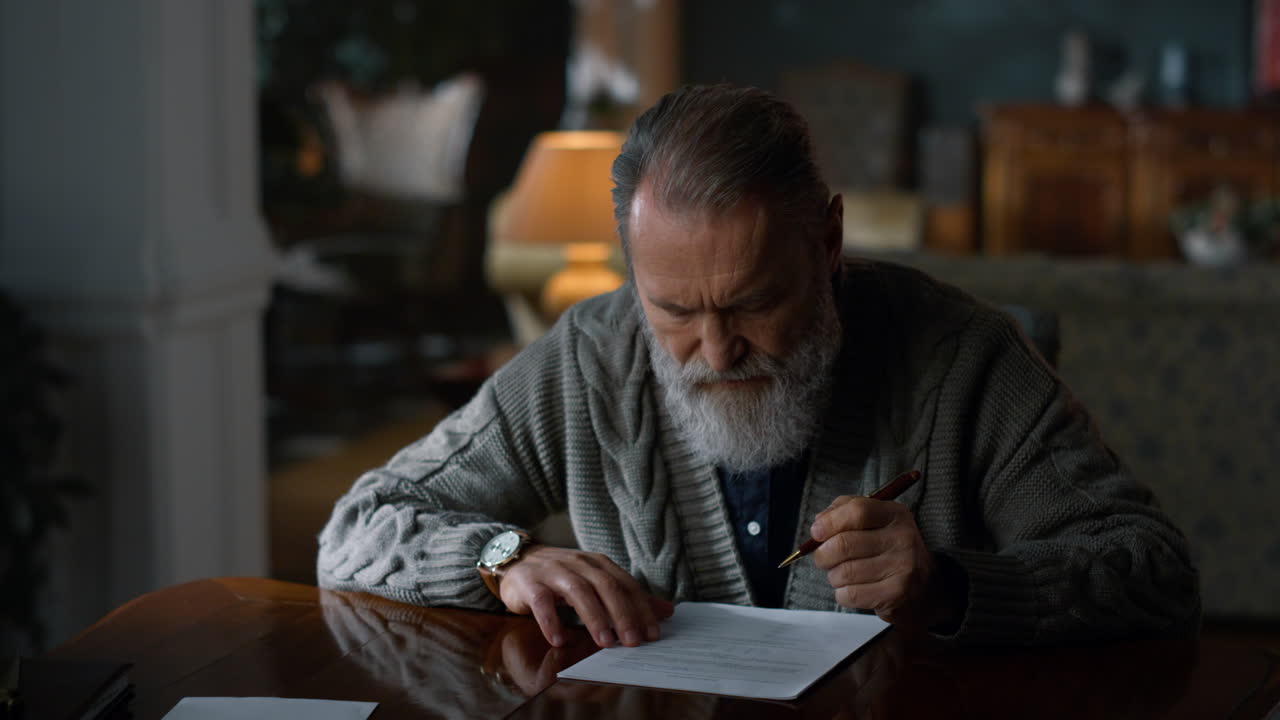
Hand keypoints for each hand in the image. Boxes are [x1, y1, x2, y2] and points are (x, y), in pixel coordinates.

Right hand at [496, 545, 674, 648]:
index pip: (625, 584)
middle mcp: (578, 563)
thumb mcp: (596, 581)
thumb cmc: (562, 576)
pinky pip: (542, 601)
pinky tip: (559, 639)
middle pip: (606, 586)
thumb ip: (628, 597)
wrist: (519, 559)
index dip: (641, 608)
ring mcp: (553, 571)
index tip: (653, 633)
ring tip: (605, 643)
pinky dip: (551, 621)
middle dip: (622, 614)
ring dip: (594, 618)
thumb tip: (666, 611)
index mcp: (598, 563)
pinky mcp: (530, 582)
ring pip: (578, 592)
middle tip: (633, 642)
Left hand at [810, 496, 952, 627]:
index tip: (816, 533)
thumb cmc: (888, 550)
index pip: (858, 511)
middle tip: (823, 559)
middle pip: (844, 543)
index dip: (830, 522)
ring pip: (844, 572)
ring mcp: (904, 567)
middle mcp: (904, 538)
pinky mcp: (897, 594)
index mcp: (896, 514)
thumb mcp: (873, 521)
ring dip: (834, 577)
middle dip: (823, 554)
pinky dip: (842, 594)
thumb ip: (844, 512)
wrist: (924, 588)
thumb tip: (819, 523)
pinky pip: (851, 594)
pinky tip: (853, 590)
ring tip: (842, 576)